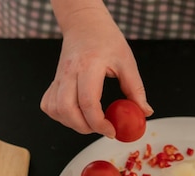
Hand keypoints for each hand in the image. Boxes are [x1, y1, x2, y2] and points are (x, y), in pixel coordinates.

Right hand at [40, 8, 152, 135]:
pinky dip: (60, 116)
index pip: (88, 101)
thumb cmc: (106, 40)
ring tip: (90, 122)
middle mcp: (69, 72)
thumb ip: (136, 90)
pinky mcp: (53, 81)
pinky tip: (75, 114)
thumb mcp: (127, 62)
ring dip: (72, 123)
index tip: (111, 131)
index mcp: (89, 66)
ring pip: (55, 109)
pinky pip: (49, 105)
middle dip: (84, 127)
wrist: (85, 25)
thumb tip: (145, 112)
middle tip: (101, 128)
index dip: (99, 122)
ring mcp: (58, 77)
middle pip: (67, 109)